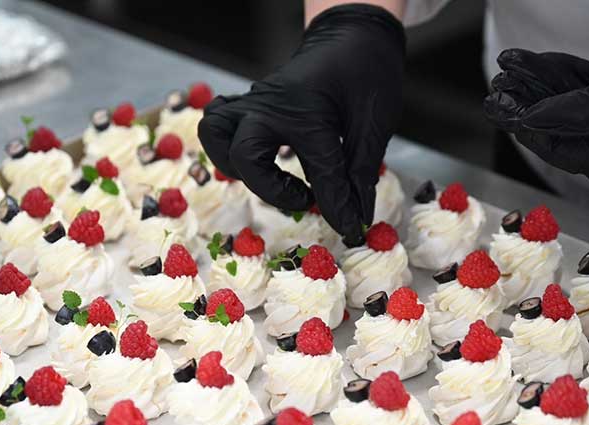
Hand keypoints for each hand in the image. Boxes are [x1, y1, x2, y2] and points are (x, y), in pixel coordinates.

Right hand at [199, 4, 404, 242]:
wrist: (353, 34)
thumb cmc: (366, 73)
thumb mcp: (373, 125)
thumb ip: (359, 174)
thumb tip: (355, 220)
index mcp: (306, 110)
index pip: (318, 172)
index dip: (336, 206)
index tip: (350, 227)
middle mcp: (270, 106)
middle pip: (241, 154)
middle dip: (270, 188)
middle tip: (304, 196)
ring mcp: (255, 102)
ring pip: (215, 134)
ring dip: (235, 165)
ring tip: (272, 178)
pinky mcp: (250, 104)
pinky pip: (219, 123)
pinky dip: (230, 146)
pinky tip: (263, 159)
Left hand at [485, 17, 588, 184]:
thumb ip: (583, 113)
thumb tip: (539, 120)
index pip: (569, 152)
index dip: (534, 132)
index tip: (506, 115)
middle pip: (567, 129)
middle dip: (531, 106)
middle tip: (497, 92)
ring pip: (576, 106)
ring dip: (543, 86)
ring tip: (509, 68)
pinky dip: (568, 76)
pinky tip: (539, 63)